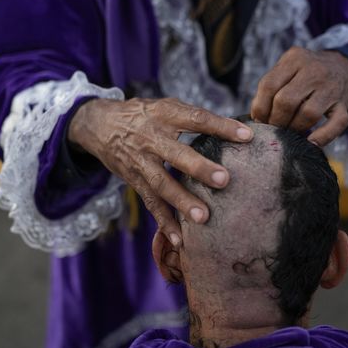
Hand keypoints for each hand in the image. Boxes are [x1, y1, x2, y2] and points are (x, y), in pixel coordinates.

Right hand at [68, 97, 252, 246]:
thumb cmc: (146, 115)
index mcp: (164, 114)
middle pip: (177, 154)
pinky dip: (164, 223)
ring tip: (204, 217)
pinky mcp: (135, 181)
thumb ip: (194, 118)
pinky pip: (151, 204)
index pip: (195, 118)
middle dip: (199, 168)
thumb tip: (237, 131)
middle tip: (224, 180)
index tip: (247, 135)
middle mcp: (151, 138)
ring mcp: (141, 162)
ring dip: (182, 202)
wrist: (100, 124)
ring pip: (162, 184)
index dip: (221, 126)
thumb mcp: (166, 106)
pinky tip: (180, 240)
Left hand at [250, 47, 347, 145]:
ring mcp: (331, 88)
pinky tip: (311, 142)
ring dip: (294, 128)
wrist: (343, 67)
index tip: (259, 120)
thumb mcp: (288, 66)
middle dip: (275, 120)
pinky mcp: (344, 105)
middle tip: (273, 128)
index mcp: (295, 59)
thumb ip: (272, 85)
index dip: (260, 107)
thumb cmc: (306, 72)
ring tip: (288, 132)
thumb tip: (256, 116)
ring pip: (308, 114)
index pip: (269, 85)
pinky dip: (323, 136)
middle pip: (286, 101)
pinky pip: (336, 124)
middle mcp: (314, 71)